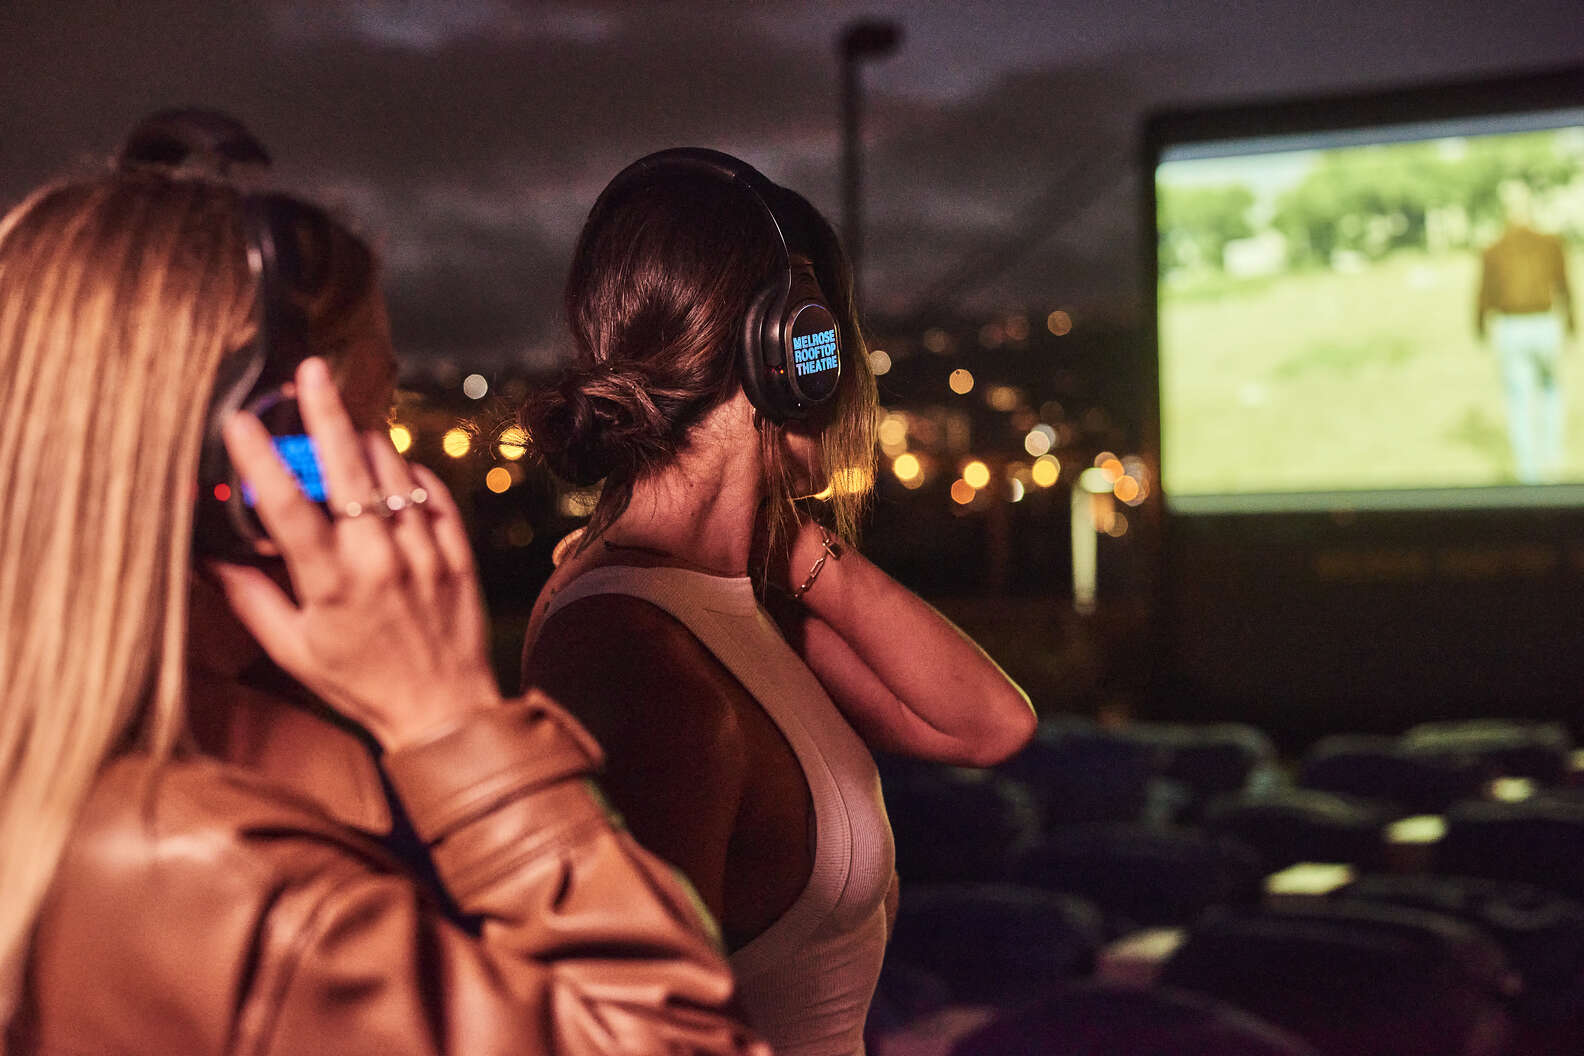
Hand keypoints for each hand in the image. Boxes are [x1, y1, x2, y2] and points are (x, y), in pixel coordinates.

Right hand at [209, 357, 500, 749]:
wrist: (444, 710)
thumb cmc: (361, 683)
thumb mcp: (293, 651)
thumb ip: (250, 597)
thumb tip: (208, 556)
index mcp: (331, 583)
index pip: (288, 505)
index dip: (260, 457)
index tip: (240, 419)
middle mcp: (379, 560)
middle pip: (348, 467)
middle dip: (324, 412)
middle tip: (310, 371)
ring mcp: (424, 552)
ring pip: (394, 470)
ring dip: (367, 441)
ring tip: (346, 426)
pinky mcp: (458, 552)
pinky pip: (433, 491)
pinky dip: (409, 472)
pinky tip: (392, 468)